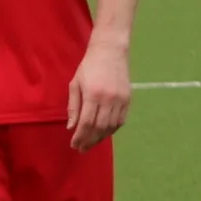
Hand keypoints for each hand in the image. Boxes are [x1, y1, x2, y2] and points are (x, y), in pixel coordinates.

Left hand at [67, 36, 130, 150]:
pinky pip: (121, 120)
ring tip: (91, 143)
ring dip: (101, 137)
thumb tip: (72, 127)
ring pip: (111, 126)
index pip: (86, 122)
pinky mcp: (128, 99)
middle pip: (99, 127)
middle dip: (89, 140)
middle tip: (82, 149)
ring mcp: (120, 100)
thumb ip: (74, 106)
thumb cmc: (89, 66)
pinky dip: (112, 130)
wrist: (110, 51)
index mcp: (93, 94)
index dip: (80, 136)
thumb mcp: (75, 84)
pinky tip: (104, 133)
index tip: (74, 145)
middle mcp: (108, 99)